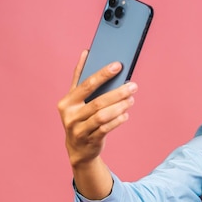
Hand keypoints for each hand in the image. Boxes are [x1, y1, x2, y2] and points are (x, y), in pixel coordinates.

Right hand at [57, 50, 137, 166]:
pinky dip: (117, 121)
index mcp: (67, 101)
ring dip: (120, 107)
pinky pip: (106, 129)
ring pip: (102, 116)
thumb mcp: (76, 99)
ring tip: (131, 100)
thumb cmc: (80, 117)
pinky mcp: (89, 140)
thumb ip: (80, 77)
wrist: (78, 148)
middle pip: (98, 101)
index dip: (102, 74)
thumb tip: (86, 52)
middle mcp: (70, 115)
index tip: (118, 65)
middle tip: (133, 85)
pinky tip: (126, 115)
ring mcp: (78, 129)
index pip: (86, 85)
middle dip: (118, 92)